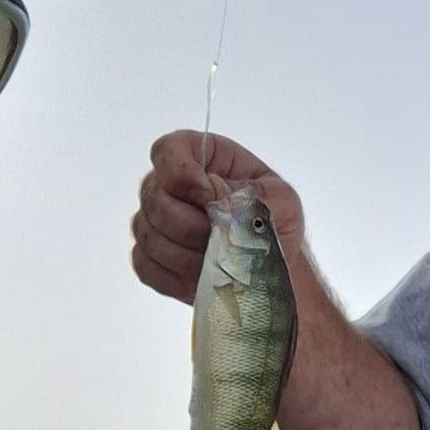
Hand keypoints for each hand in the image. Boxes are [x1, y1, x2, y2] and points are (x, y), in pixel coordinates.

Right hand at [130, 131, 305, 303]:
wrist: (267, 261)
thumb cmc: (273, 221)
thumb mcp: (282, 201)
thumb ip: (258, 194)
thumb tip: (222, 198)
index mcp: (200, 157)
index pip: (169, 152)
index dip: (183, 176)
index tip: (210, 198)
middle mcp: (166, 185)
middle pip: (156, 201)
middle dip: (193, 227)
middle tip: (225, 240)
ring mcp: (151, 221)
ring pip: (152, 238)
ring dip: (190, 256)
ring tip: (222, 262)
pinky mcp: (147, 257)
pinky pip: (148, 268)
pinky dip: (178, 278)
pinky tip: (204, 276)